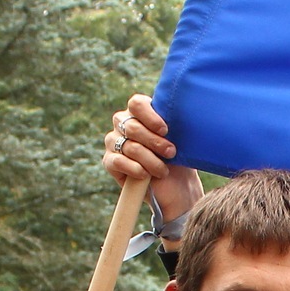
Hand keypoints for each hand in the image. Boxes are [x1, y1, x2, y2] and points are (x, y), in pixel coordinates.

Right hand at [104, 95, 203, 228]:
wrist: (176, 187)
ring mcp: (113, 141)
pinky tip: (146, 175)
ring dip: (150, 160)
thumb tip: (178, 113)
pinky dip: (136, 169)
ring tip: (163, 170)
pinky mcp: (109, 161)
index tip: (166, 131)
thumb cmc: (178, 158)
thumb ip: (173, 123)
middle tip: (171, 153)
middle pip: (133, 126)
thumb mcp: (179, 139)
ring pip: (130, 146)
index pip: (136, 104)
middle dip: (155, 142)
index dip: (150, 116)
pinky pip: (119, 161)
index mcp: (140, 112)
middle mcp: (123, 123)